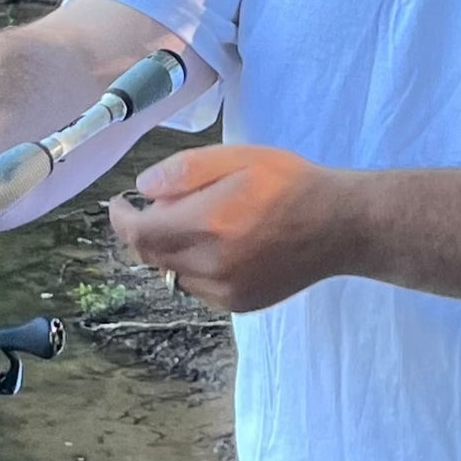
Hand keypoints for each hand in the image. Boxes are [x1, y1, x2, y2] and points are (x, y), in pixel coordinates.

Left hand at [108, 145, 351, 312]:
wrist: (340, 226)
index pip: (139, 232)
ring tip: (202, 222)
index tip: (120, 204)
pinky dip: (195, 266)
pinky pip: (197, 286)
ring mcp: (225, 290)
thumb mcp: (239, 157)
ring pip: (173, 272)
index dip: (121, 219)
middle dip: (147, 229)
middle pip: (152, 255)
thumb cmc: (290, 183)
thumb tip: (143, 189)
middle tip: (163, 205)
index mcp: (208, 223)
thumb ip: (186, 170)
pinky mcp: (239, 303)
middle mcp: (211, 264)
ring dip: (172, 249)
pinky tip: (222, 246)